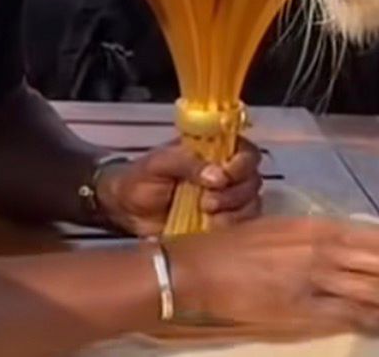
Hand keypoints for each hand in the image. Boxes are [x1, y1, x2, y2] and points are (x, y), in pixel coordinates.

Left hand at [95, 139, 262, 236]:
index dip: (241, 164)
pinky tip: (210, 227)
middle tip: (207, 201)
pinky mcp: (222, 224)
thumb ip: (186, 162)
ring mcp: (226, 200)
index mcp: (213, 151)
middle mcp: (225, 174)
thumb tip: (217, 175)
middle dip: (234, 192)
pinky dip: (230, 228)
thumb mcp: (158, 163)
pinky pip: (241, 226)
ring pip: (251, 204)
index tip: (222, 176)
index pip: (245, 152)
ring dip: (232, 211)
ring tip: (205, 213)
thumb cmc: (140, 180)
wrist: (125, 211)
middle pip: (252, 179)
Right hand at [165, 216, 378, 339]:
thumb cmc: (232, 248)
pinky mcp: (301, 310)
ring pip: (377, 290)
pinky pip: (352, 315)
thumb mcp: (280, 231)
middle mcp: (321, 249)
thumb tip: (350, 251)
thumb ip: (315, 239)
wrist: (195, 270)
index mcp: (315, 225)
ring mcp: (313, 280)